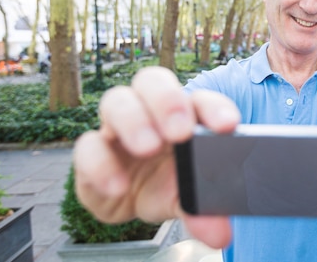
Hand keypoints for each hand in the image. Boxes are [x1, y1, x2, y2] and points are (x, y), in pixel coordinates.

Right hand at [72, 66, 239, 247]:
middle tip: (180, 131)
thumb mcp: (188, 198)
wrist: (133, 201)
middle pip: (153, 80)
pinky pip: (88, 146)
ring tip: (148, 148)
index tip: (228, 127)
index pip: (200, 99)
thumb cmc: (168, 183)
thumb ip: (204, 211)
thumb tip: (219, 234)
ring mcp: (118, 126)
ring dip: (133, 121)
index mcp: (184, 114)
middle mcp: (150, 111)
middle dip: (167, 101)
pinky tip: (118, 186)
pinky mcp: (92, 150)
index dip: (214, 107)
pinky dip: (101, 164)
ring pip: (117, 100)